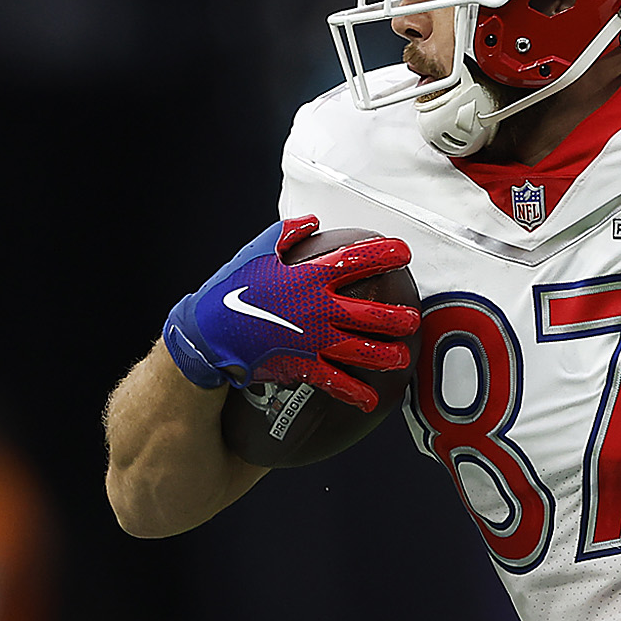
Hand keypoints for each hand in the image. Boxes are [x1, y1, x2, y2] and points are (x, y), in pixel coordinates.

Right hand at [161, 216, 417, 410]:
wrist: (208, 334)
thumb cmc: (232, 287)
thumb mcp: (257, 250)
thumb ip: (288, 234)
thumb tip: (313, 221)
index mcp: (310, 275)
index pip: (358, 259)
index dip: (386, 253)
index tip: (405, 252)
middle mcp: (318, 308)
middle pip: (372, 313)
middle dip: (399, 317)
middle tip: (412, 318)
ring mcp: (313, 340)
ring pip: (364, 350)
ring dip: (388, 356)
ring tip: (402, 357)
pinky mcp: (303, 366)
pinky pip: (337, 382)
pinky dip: (356, 393)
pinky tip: (370, 400)